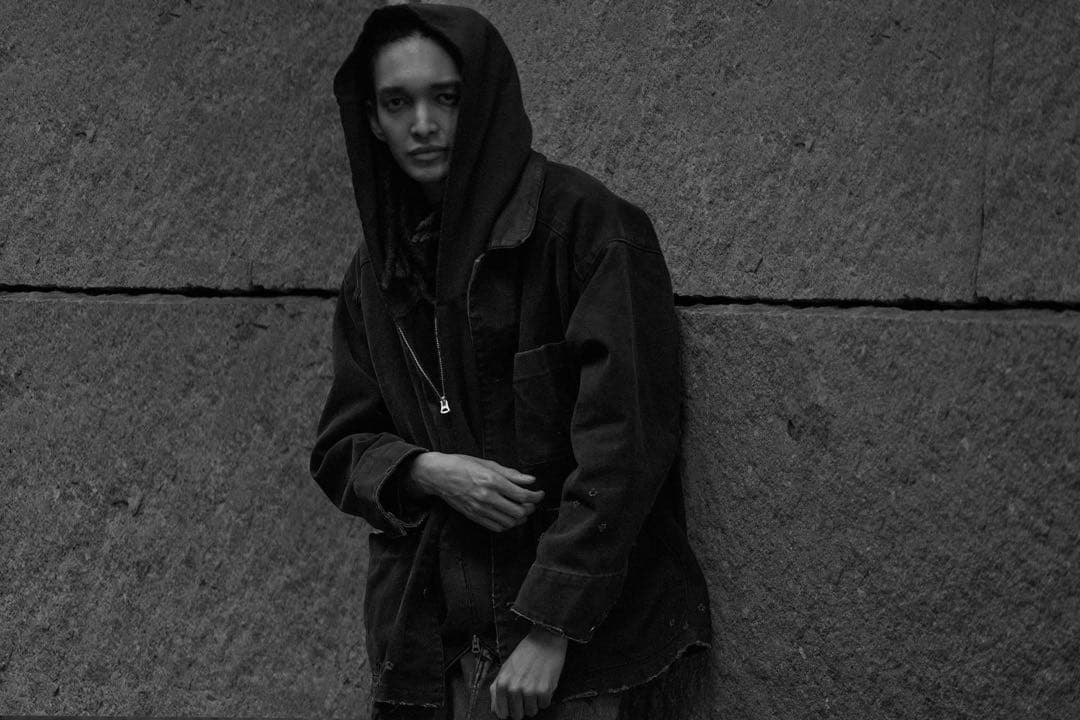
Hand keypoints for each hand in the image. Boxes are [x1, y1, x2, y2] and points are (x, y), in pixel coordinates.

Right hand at [408, 452, 542, 531]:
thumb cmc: (462, 464)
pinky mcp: (474, 517)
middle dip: (530, 508)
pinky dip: (507, 524)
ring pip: (509, 522)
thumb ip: (511, 474)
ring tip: (522, 509)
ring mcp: (479, 509)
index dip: (536, 496)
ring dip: (520, 518)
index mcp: (492, 481)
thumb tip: (531, 480)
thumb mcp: (487, 463)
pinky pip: (496, 527)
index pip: (522, 495)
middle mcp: (487, 497)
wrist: (438, 475)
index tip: (540, 493)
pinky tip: (509, 516)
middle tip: (532, 501)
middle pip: (519, 511)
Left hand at [490, 626, 567, 718]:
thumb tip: (495, 710)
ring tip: (536, 686)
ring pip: (532, 712)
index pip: (501, 713)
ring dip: (535, 702)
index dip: (509, 710)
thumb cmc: (525, 653)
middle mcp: (513, 689)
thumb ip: (496, 689)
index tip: (513, 705)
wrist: (545, 640)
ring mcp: (529, 690)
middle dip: (523, 707)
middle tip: (527, 693)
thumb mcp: (505, 668)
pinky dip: (545, 697)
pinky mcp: (544, 691)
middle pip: (518, 715)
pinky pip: (544, 705)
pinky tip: (544, 683)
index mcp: (501, 684)